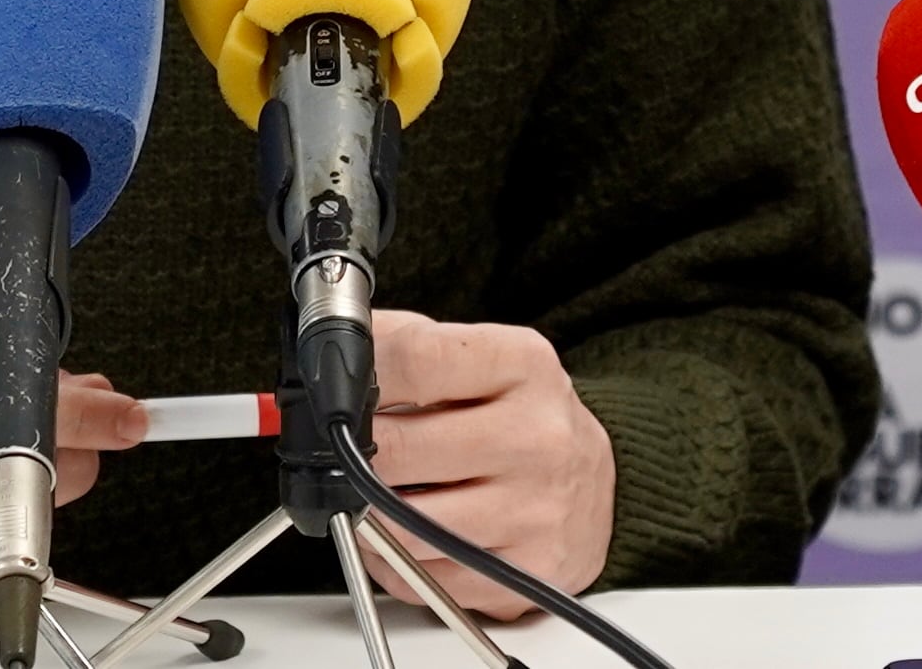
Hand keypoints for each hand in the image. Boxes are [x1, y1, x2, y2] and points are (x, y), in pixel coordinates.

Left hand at [358, 310, 616, 619]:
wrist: (593, 484)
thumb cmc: (523, 417)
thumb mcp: (484, 360)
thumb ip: (408, 345)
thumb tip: (328, 352)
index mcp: (525, 366)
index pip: (417, 360)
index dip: (358, 376)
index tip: (334, 389)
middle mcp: (538, 436)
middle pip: (397, 449)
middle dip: (355, 453)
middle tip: (349, 450)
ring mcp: (534, 509)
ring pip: (402, 524)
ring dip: (366, 514)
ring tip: (374, 495)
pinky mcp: (524, 572)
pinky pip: (420, 576)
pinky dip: (393, 560)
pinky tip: (407, 535)